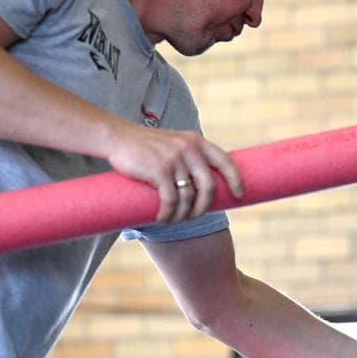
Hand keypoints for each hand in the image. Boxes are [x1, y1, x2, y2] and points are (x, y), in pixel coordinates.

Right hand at [105, 122, 243, 222]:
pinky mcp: (159, 170)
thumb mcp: (173, 144)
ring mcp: (174, 159)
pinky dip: (168, 214)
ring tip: (173, 220)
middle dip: (204, 206)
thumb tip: (204, 184)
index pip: (225, 160)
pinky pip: (171, 200)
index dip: (235, 179)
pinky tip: (162, 219)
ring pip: (188, 197)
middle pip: (208, 186)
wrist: (117, 137)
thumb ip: (189, 156)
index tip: (239, 194)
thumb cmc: (145, 146)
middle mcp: (189, 148)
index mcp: (196, 141)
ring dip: (182, 214)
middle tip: (195, 216)